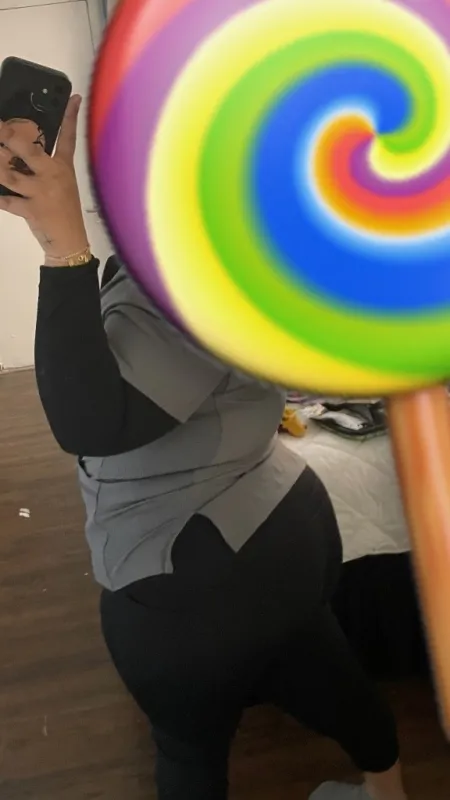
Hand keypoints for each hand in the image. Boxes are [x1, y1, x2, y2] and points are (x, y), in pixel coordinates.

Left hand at [0, 95, 88, 261]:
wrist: (70, 241)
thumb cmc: (63, 211)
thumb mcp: (61, 185)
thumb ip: (42, 168)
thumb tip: (15, 152)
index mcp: (62, 168)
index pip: (68, 138)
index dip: (70, 117)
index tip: (73, 97)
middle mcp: (52, 176)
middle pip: (29, 151)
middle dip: (9, 137)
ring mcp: (41, 193)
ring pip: (11, 175)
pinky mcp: (32, 210)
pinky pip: (7, 201)